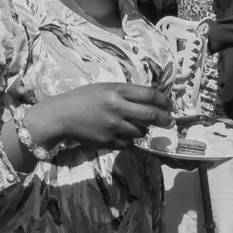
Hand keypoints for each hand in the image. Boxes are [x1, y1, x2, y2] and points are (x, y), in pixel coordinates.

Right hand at [29, 82, 172, 150]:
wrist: (61, 116)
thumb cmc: (82, 98)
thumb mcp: (104, 88)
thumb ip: (125, 93)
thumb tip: (149, 100)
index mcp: (117, 91)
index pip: (150, 95)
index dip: (164, 101)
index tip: (170, 106)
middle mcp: (117, 108)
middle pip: (151, 115)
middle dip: (165, 119)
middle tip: (169, 121)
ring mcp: (113, 127)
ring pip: (141, 131)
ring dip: (143, 129)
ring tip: (134, 126)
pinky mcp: (108, 142)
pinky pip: (129, 144)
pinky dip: (129, 140)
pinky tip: (121, 135)